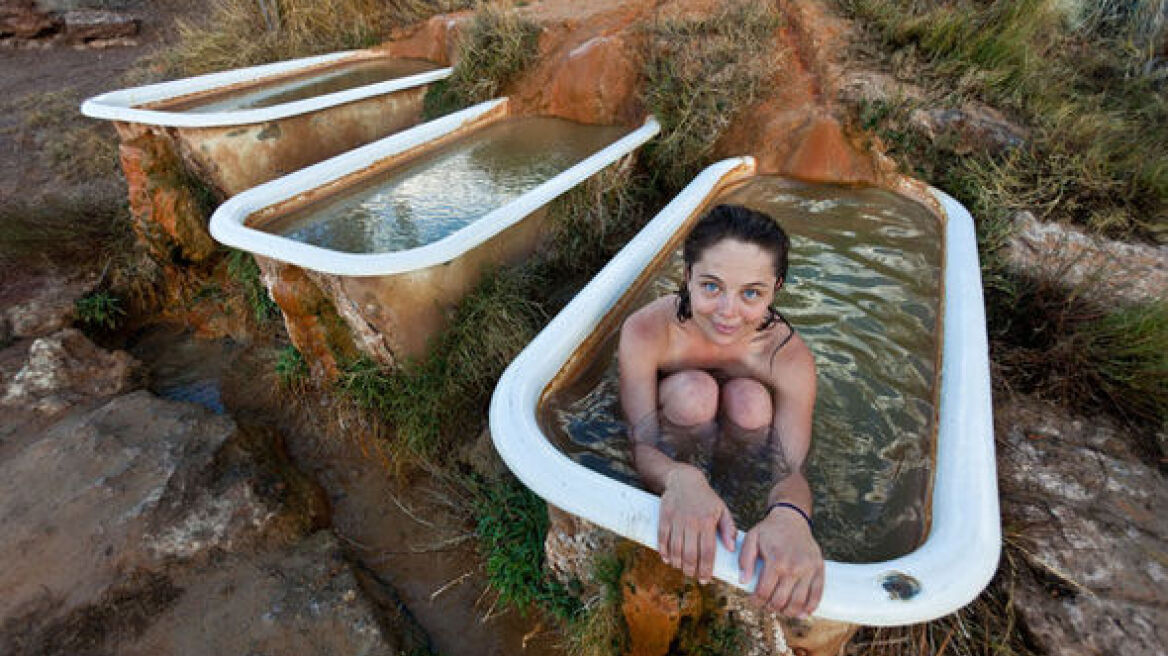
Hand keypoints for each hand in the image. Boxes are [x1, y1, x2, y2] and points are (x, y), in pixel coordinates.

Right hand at [658, 465, 736, 583]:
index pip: (707, 551)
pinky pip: (662, 538)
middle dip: (692, 570)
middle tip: (693, 577)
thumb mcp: (721, 509)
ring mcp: (676, 520)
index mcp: (707, 522)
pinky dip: (664, 551)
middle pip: (690, 554)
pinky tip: (667, 559)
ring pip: (675, 549)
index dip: (706, 569)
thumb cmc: (705, 498)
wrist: (684, 479)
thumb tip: (731, 549)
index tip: (705, 579)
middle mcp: (691, 522)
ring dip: (678, 563)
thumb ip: (728, 528)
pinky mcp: (664, 517)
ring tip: (682, 569)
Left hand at [738, 506, 823, 617]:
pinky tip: (802, 613)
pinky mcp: (819, 569)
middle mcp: (794, 567)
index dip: (756, 601)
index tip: (753, 601)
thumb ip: (745, 559)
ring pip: (799, 602)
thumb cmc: (769, 530)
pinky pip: (817, 594)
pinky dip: (810, 607)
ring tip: (781, 609)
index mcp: (776, 561)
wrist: (792, 518)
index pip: (764, 592)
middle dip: (770, 607)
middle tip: (766, 606)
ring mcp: (809, 569)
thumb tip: (743, 582)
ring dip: (788, 612)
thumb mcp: (751, 538)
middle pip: (781, 601)